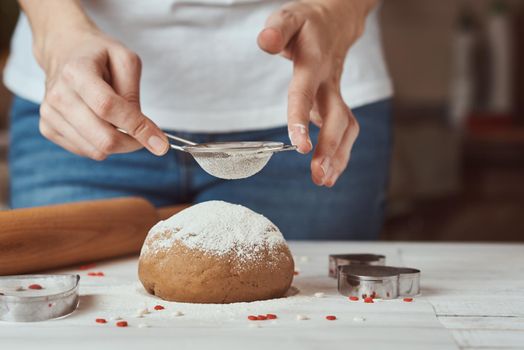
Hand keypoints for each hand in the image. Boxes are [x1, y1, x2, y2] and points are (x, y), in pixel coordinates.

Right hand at [34, 23, 167, 159]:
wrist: (64, 52)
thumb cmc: (99, 56)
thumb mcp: (125, 59)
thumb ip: (133, 93)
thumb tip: (140, 129)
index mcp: (77, 72)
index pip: (108, 108)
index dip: (137, 128)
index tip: (161, 144)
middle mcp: (58, 95)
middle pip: (103, 138)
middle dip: (133, 143)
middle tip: (147, 136)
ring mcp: (50, 115)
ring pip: (96, 150)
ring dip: (118, 144)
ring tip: (119, 121)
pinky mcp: (48, 129)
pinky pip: (86, 151)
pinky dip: (102, 144)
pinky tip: (102, 124)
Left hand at [258, 0, 376, 186]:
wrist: (337, 20)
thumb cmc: (307, 23)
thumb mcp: (288, 17)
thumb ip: (277, 29)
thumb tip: (264, 41)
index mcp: (313, 63)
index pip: (305, 93)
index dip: (301, 119)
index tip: (299, 146)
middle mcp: (329, 82)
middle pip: (337, 117)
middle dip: (330, 148)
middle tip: (318, 175)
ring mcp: (336, 94)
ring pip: (346, 127)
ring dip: (338, 156)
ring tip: (324, 180)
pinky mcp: (337, 102)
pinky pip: (344, 130)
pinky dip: (339, 153)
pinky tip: (328, 171)